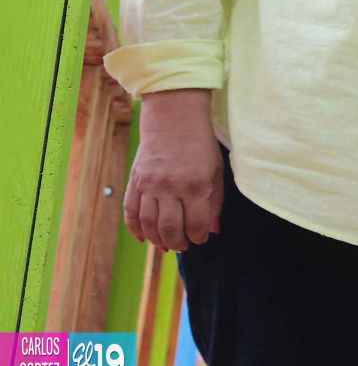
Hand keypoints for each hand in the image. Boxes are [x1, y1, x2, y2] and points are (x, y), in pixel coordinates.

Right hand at [124, 89, 222, 251]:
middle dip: (178, 243)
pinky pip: (131, 212)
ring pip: (149, 225)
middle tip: (183, 246)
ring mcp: (150, 186)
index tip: (200, 239)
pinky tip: (144, 237)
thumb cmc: (200, 145)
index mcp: (197, 186)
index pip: (196, 224)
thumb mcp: (217, 171)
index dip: (198, 236)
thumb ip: (214, 201)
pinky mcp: (135, 182)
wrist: (173, 119)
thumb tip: (211, 229)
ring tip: (167, 244)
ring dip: (157, 240)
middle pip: (170, 229)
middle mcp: (171, 188)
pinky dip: (136, 228)